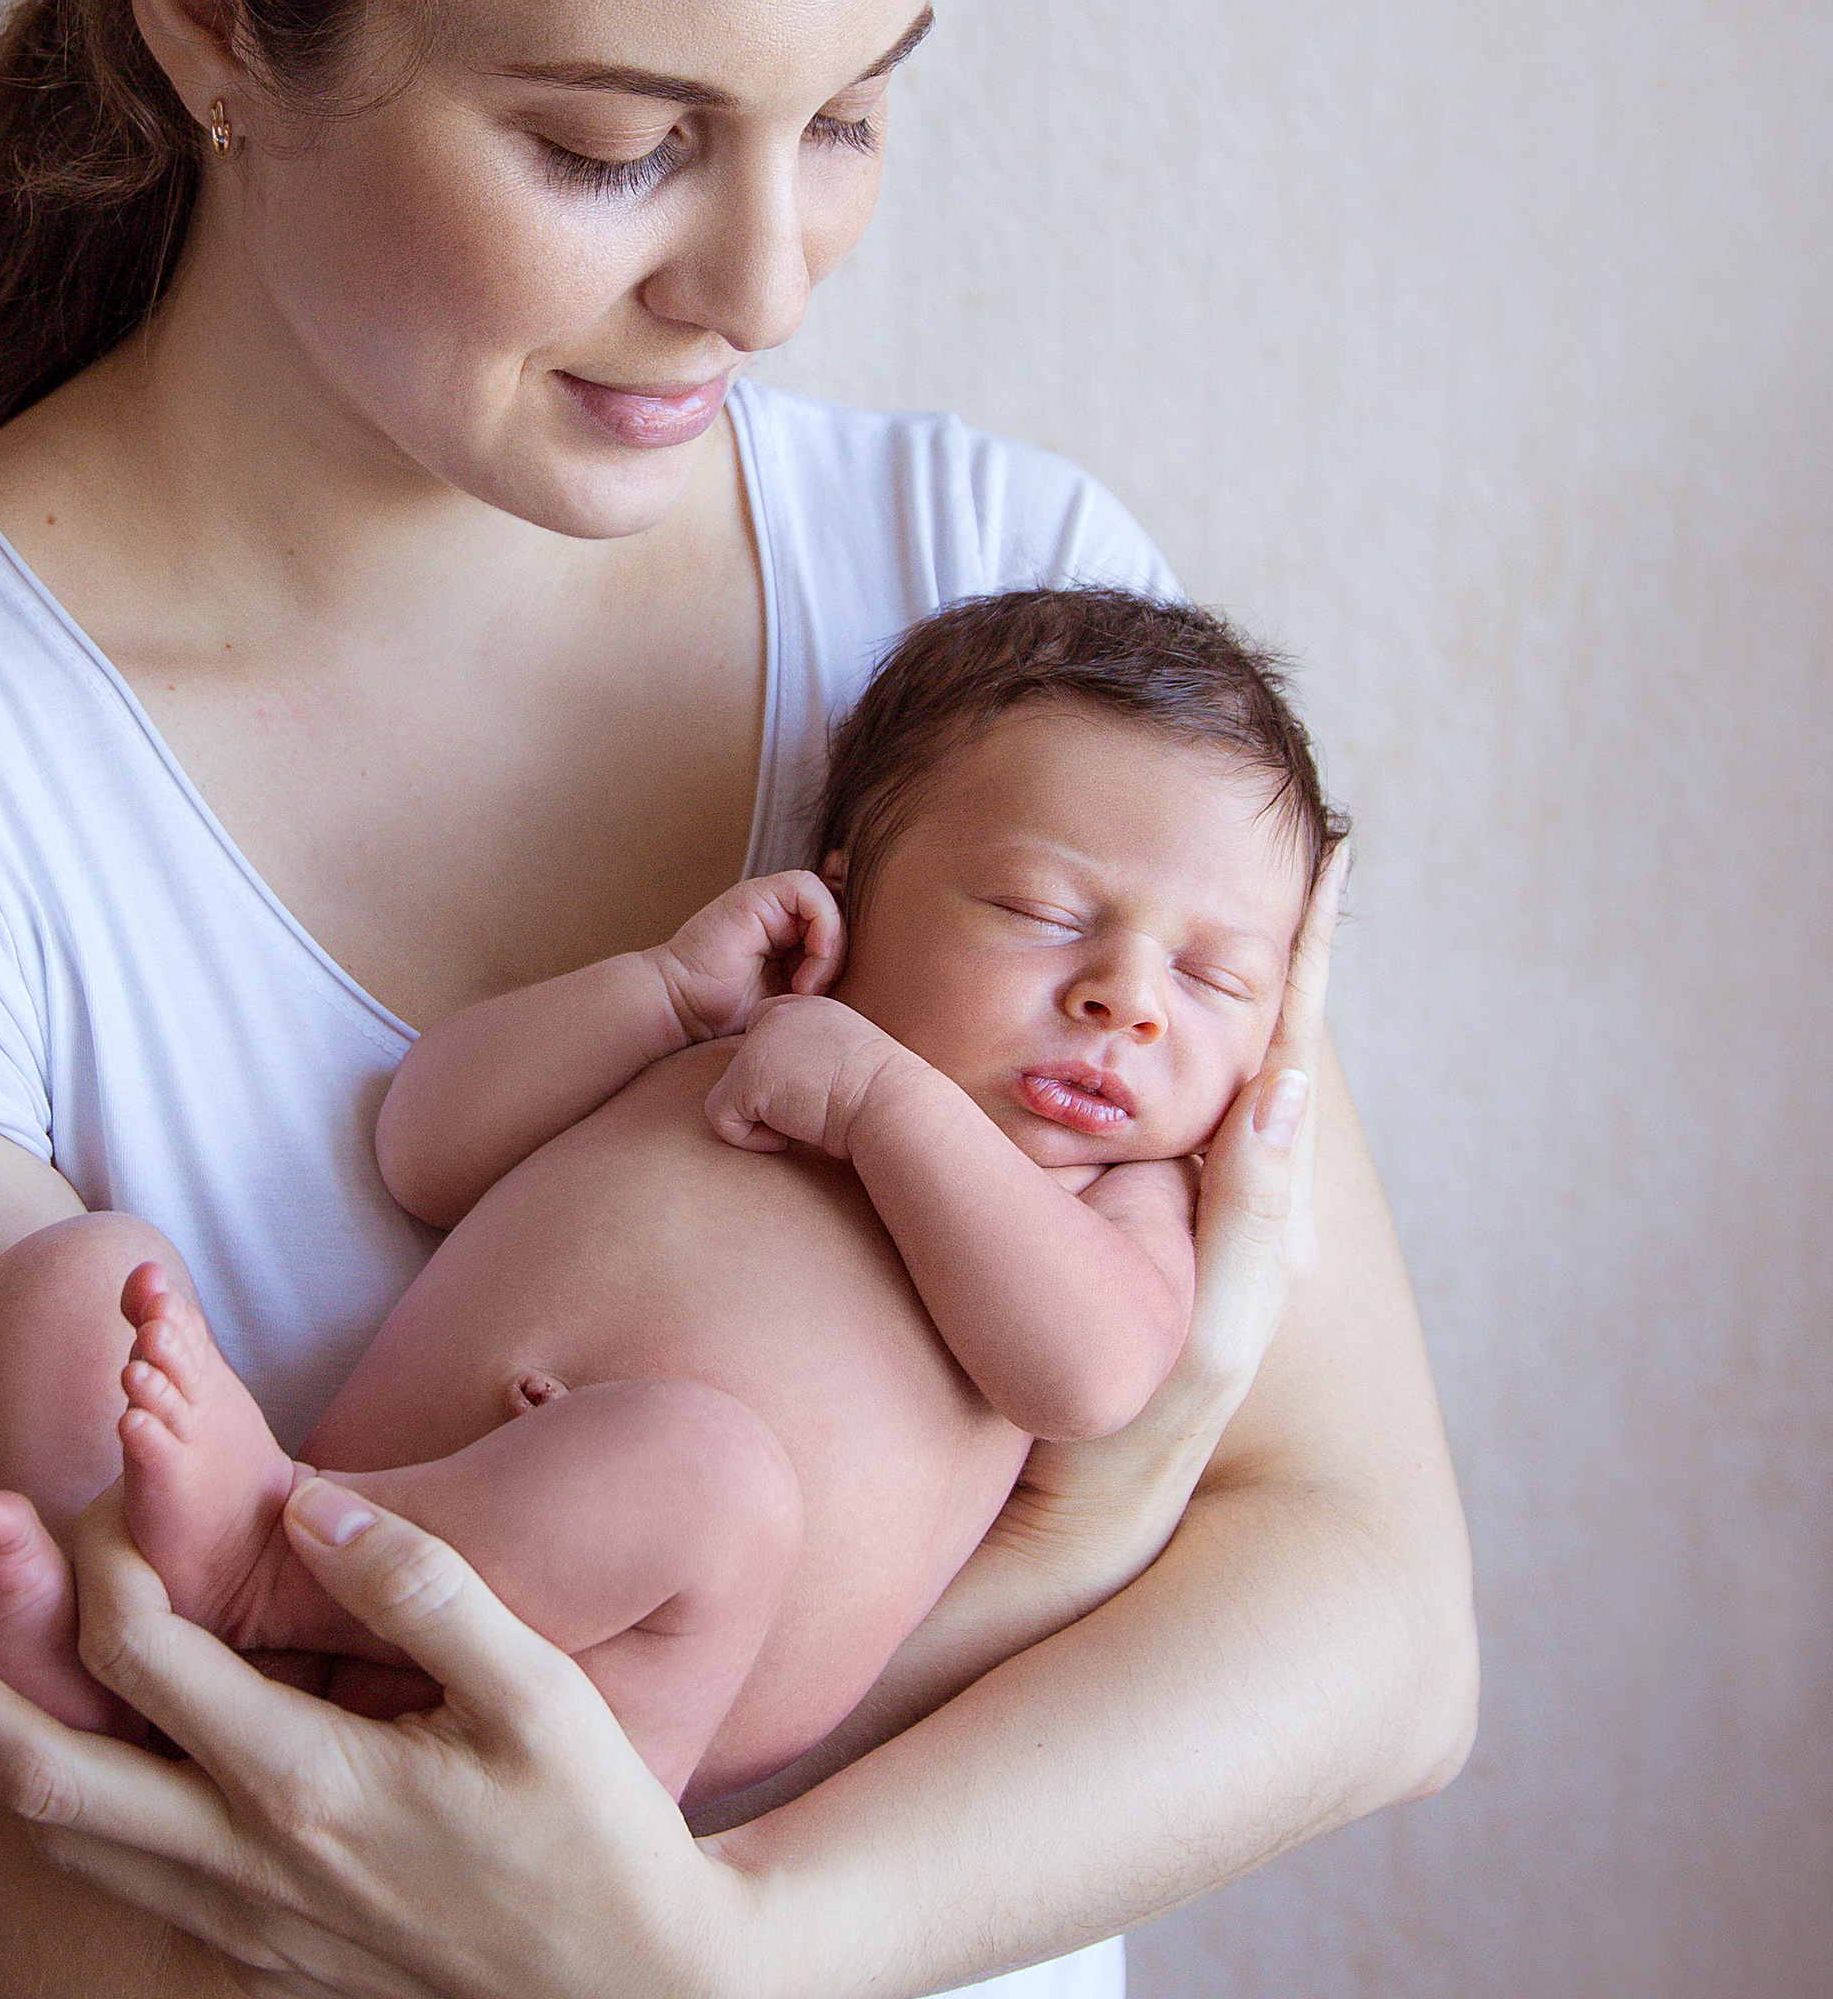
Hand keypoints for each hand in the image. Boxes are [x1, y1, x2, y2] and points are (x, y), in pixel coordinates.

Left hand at [0, 1477, 773, 1998]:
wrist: (631, 1997)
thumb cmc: (591, 1834)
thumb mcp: (534, 1692)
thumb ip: (416, 1584)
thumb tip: (306, 1499)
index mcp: (304, 1780)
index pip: (144, 1646)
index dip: (102, 1546)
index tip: (104, 1471)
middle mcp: (243, 1858)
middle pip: (36, 1766)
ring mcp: (237, 1920)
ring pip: (53, 1835)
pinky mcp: (250, 1955)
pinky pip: (109, 1879)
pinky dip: (46, 1805)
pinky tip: (40, 1753)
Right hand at [650, 871, 841, 1043]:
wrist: (681, 1009)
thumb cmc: (728, 1015)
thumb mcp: (790, 1002)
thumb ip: (820, 983)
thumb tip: (871, 989)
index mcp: (788, 935)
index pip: (839, 921)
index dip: (851, 946)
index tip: (838, 990)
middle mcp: (780, 914)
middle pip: (841, 912)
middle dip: (841, 955)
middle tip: (816, 995)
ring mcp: (768, 902)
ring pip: (830, 901)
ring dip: (830, 948)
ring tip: (806, 987)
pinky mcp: (756, 894)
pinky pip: (809, 891)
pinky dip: (822, 927)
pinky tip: (806, 968)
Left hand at [702, 992, 897, 1159]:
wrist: (895, 1106)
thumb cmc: (882, 1098)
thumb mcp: (848, 1060)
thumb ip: (812, 1056)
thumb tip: (782, 1083)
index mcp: (807, 1008)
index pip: (763, 1037)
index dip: (778, 1076)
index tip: (815, 1093)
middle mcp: (779, 1014)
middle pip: (744, 1066)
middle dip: (769, 1096)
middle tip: (813, 1106)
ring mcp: (759, 1043)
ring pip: (731, 1094)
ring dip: (764, 1119)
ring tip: (806, 1117)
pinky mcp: (747, 1077)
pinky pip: (721, 1119)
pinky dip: (751, 1139)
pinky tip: (791, 1133)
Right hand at [978, 846, 1344, 1589]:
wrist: (1059, 1543)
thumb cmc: (1129, 1454)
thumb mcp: (1207, 1341)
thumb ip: (1248, 1216)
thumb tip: (1293, 1084)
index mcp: (1250, 1203)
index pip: (1293, 1050)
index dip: (1310, 950)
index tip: (1334, 852)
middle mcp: (1212, 1199)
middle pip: (1240, 1041)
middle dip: (1247, 946)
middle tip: (1263, 850)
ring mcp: (1156, 1218)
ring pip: (1168, 1074)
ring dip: (1173, 993)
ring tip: (1178, 909)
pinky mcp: (1093, 1239)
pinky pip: (1109, 1117)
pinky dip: (1104, 1055)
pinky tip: (1069, 1025)